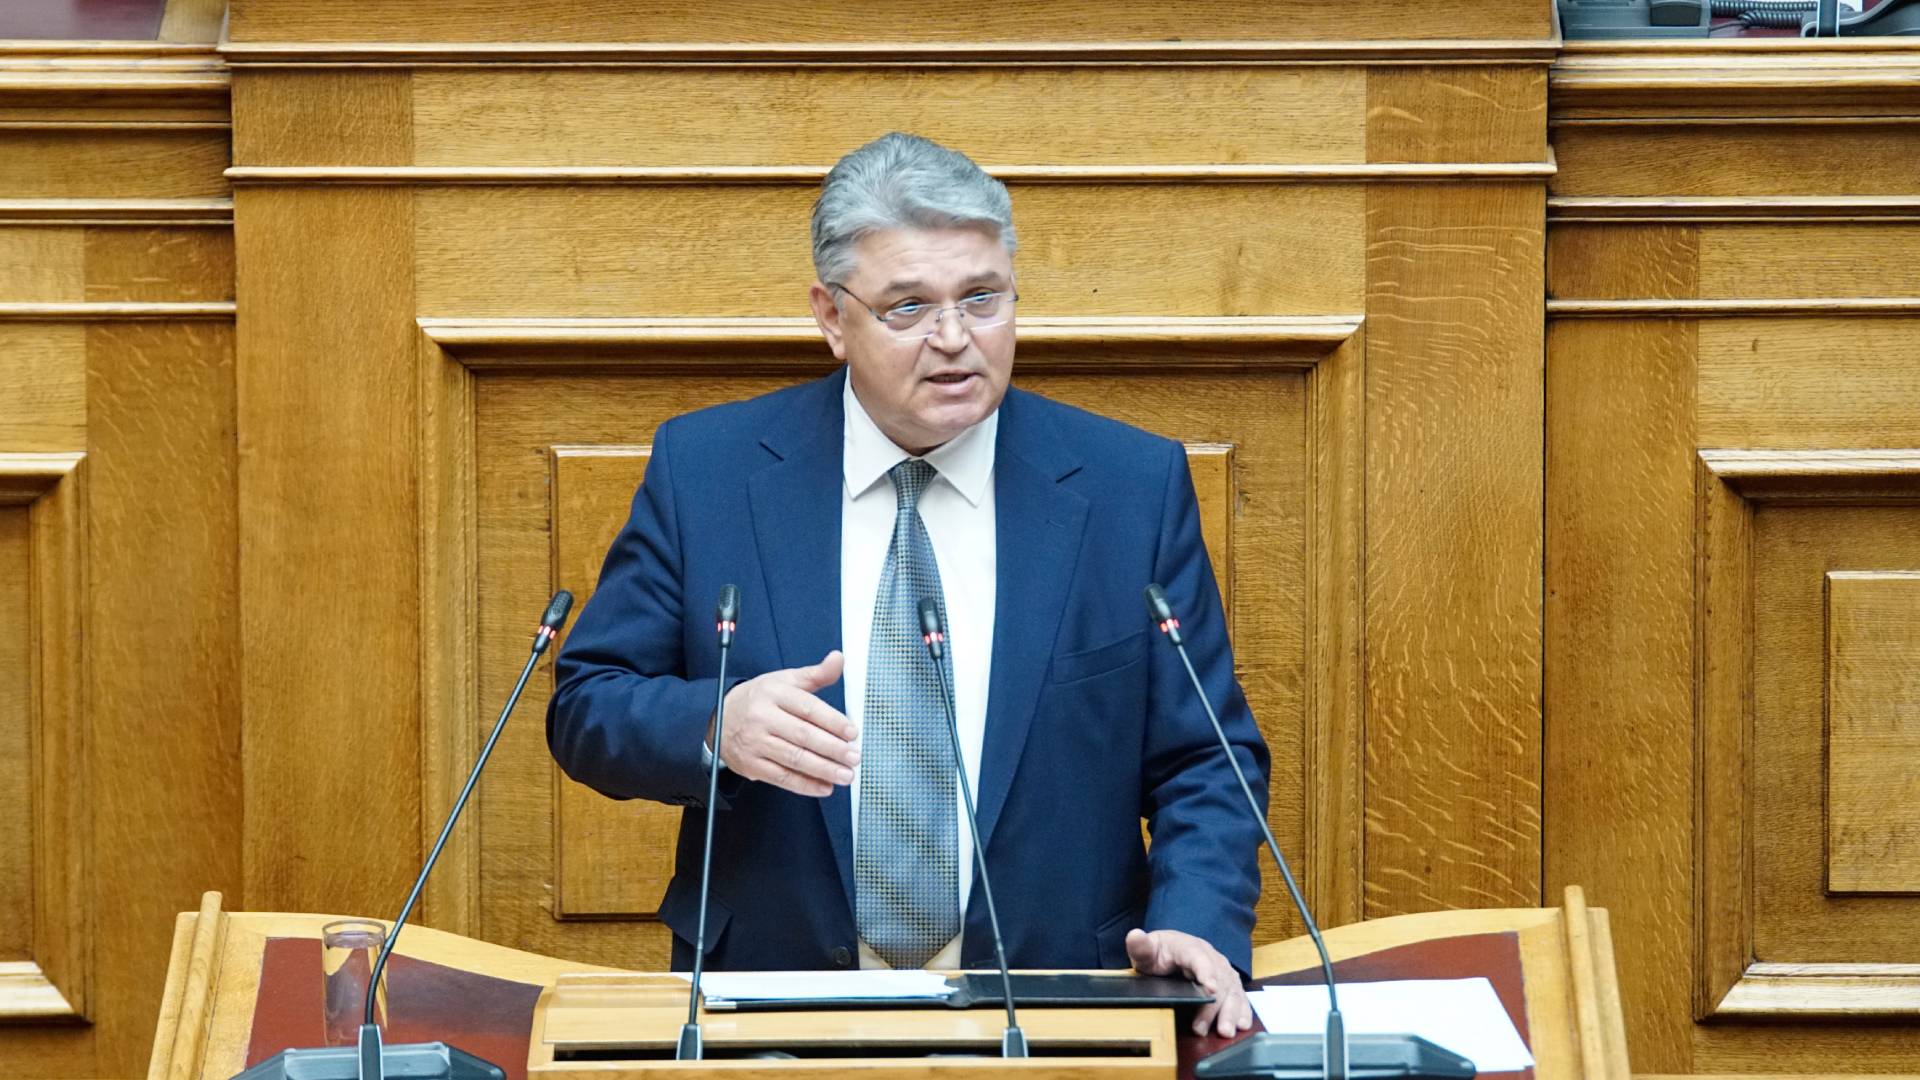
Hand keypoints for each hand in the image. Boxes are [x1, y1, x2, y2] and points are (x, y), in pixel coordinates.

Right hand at [715, 651, 857, 797]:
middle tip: (853, 757)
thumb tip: (838, 659)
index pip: (808, 708)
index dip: (833, 721)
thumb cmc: (759, 700)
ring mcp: (755, 742)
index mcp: (774, 693)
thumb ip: (816, 674)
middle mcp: (762, 717)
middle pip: (803, 735)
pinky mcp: (751, 764)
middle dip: (833, 749)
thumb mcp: (785, 681)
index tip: (852, 732)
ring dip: (823, 769)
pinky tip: (824, 787)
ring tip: (845, 774)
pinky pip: (782, 778)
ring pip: (794, 758)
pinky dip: (805, 785)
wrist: (719, 719)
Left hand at [1126, 928, 1251, 1037]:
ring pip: (1232, 988)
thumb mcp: (1145, 950)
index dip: (1206, 972)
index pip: (1199, 957)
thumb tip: (1135, 936)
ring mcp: (1221, 969)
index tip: (1210, 988)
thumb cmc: (1159, 951)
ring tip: (1227, 1030)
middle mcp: (1210, 956)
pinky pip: (1239, 994)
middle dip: (1217, 1005)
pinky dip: (1242, 1009)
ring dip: (1232, 1011)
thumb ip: (1139, 946)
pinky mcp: (1227, 981)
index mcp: (1188, 946)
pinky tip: (1242, 1023)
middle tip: (1211, 1027)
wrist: (1169, 950)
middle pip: (1219, 978)